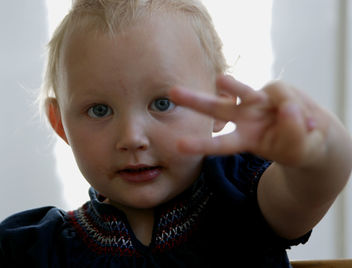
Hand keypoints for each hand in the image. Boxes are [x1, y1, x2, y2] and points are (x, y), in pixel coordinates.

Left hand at [169, 75, 327, 166]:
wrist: (315, 133)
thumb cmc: (299, 148)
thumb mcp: (298, 151)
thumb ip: (292, 134)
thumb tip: (287, 108)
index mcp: (245, 140)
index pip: (221, 143)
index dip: (201, 145)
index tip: (178, 145)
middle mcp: (245, 118)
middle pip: (216, 108)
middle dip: (195, 100)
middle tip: (171, 92)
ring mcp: (258, 101)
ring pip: (242, 90)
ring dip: (230, 86)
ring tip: (220, 81)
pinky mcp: (274, 90)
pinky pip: (282, 94)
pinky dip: (294, 106)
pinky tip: (307, 121)